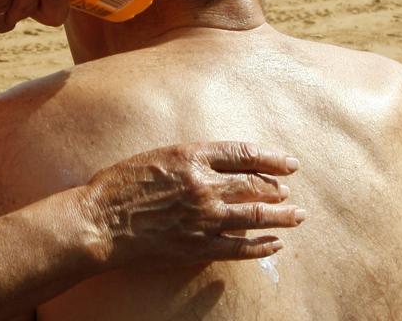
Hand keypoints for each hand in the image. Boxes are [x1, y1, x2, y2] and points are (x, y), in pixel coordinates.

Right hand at [81, 142, 304, 267]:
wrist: (103, 220)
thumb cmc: (122, 183)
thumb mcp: (158, 155)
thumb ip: (191, 158)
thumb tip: (221, 164)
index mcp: (192, 156)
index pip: (244, 154)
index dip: (272, 158)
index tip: (290, 164)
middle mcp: (203, 185)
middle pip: (255, 185)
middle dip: (277, 189)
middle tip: (288, 192)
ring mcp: (203, 217)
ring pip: (255, 215)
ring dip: (282, 216)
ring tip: (298, 217)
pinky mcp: (198, 246)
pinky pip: (239, 247)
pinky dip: (261, 246)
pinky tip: (275, 244)